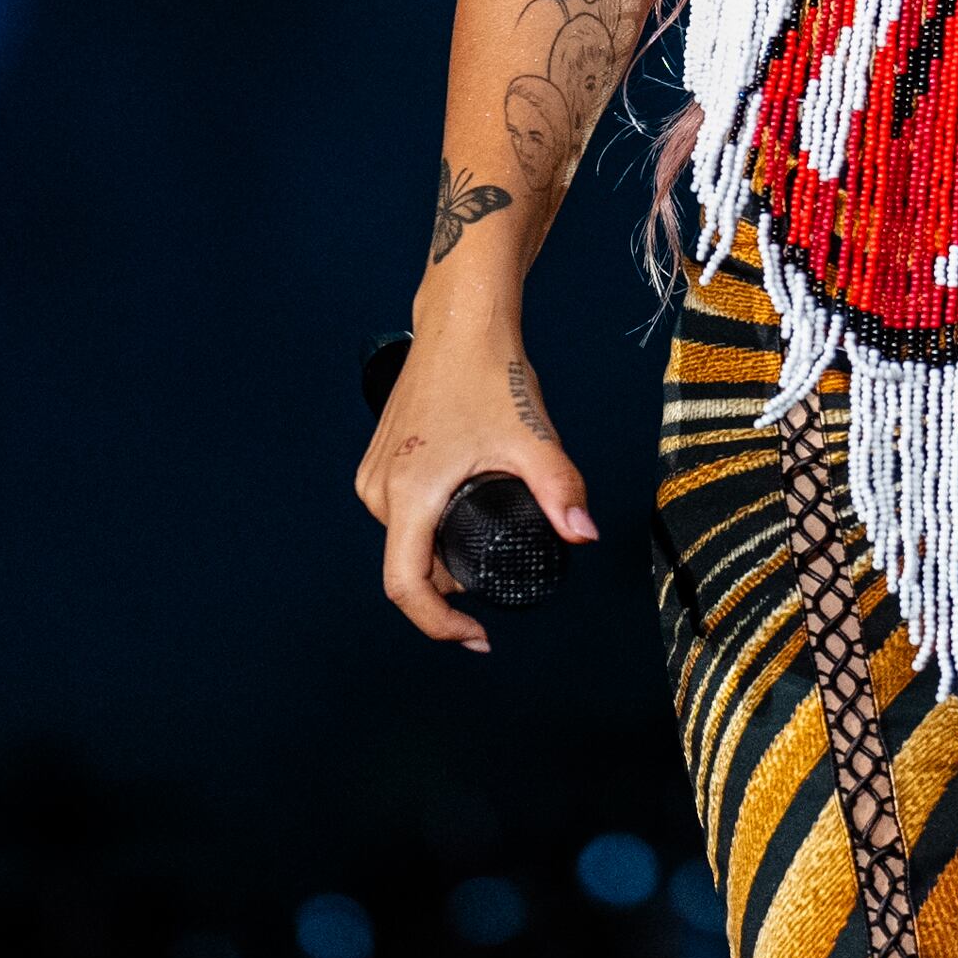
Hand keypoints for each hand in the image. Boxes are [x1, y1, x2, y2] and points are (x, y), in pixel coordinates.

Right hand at [352, 309, 598, 651]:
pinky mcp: (377, 461)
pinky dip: (432, 526)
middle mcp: (380, 490)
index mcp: (409, 493)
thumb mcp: (532, 437)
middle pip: (411, 567)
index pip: (405, 587)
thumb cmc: (488, 372)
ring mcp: (374, 474)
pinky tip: (465, 506)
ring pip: (406, 541)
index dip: (438, 624)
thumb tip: (583, 536)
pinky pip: (401, 516)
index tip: (476, 636)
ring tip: (491, 519)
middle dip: (457, 581)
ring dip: (445, 551)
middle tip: (505, 559)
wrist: (460, 322)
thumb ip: (560, 490)